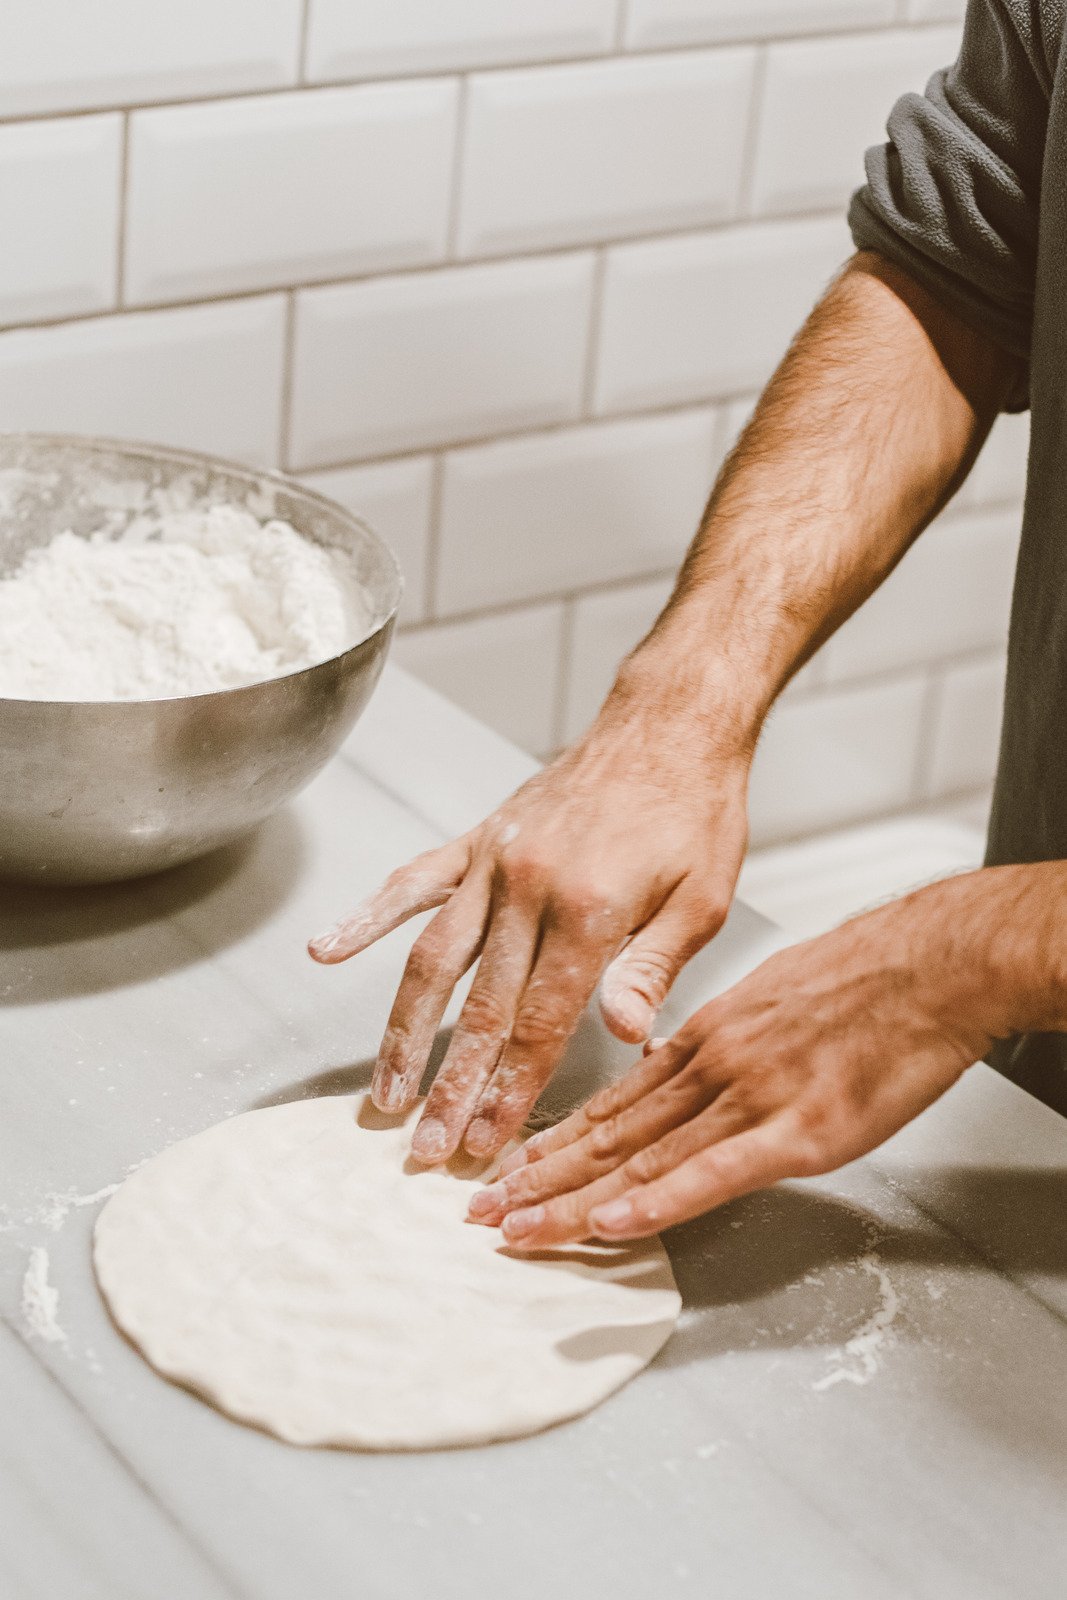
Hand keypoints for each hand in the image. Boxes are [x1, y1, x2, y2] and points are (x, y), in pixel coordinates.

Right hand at [309, 681, 750, 1166]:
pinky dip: (366, 918)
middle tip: (426, 1149)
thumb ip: (653, 969)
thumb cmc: (695, 814)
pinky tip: (326, 951)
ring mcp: (493, 861)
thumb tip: (624, 1040)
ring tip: (383, 1092)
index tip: (483, 1144)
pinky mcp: (477, 839)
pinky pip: (412, 882)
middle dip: (451, 1086)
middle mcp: (528, 888)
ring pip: (432, 958)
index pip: (539, 1022)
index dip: (508, 1090)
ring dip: (404, 1031)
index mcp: (590, 910)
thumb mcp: (702, 898)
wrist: (667, 726)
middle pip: (479, 1007)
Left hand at [467, 873, 1012, 1244]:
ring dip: (572, 1199)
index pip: (612, 1104)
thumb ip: (719, 1043)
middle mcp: (710, 1069)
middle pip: (610, 1135)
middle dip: (539, 1178)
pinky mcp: (797, 1130)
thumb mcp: (766, 997)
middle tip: (479, 1212)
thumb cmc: (859, 979)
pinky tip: (612, 1222)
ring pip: (643, 1158)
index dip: (554, 1141)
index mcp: (703, 1040)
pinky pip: (713, 1173)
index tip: (507, 1169)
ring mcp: (750, 1099)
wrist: (927, 965)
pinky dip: (658, 1201)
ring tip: (516, 1227)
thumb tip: (680, 1074)